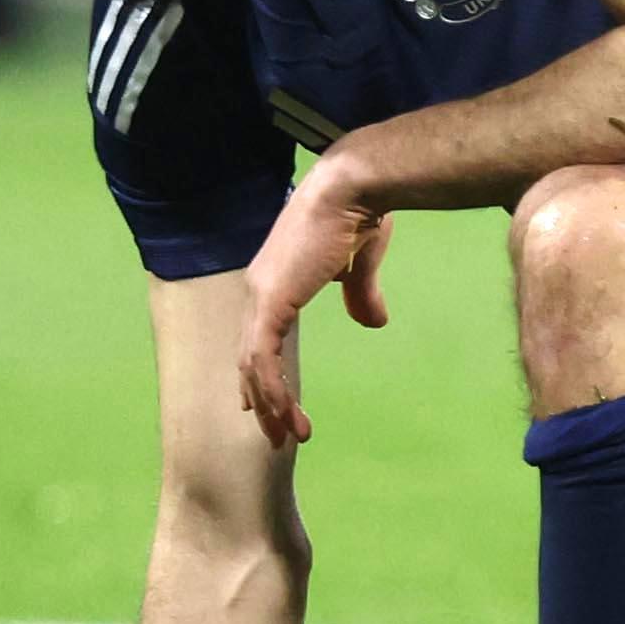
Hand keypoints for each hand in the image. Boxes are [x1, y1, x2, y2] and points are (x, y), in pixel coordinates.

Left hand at [231, 171, 388, 449]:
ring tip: (290, 437)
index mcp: (276, 280)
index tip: (270, 406)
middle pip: (251, 357)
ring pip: (254, 366)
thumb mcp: (361, 262)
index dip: (263, 373)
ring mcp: (260, 297)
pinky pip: (263, 359)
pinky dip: (272, 391)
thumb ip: (360, 293)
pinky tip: (286, 415)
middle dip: (263, 400)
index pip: (260, 337)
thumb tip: (373, 322)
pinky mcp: (270, 302)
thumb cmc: (361, 213)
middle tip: (277, 435)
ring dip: (271, 405)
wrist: (355, 186)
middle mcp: (259, 290)